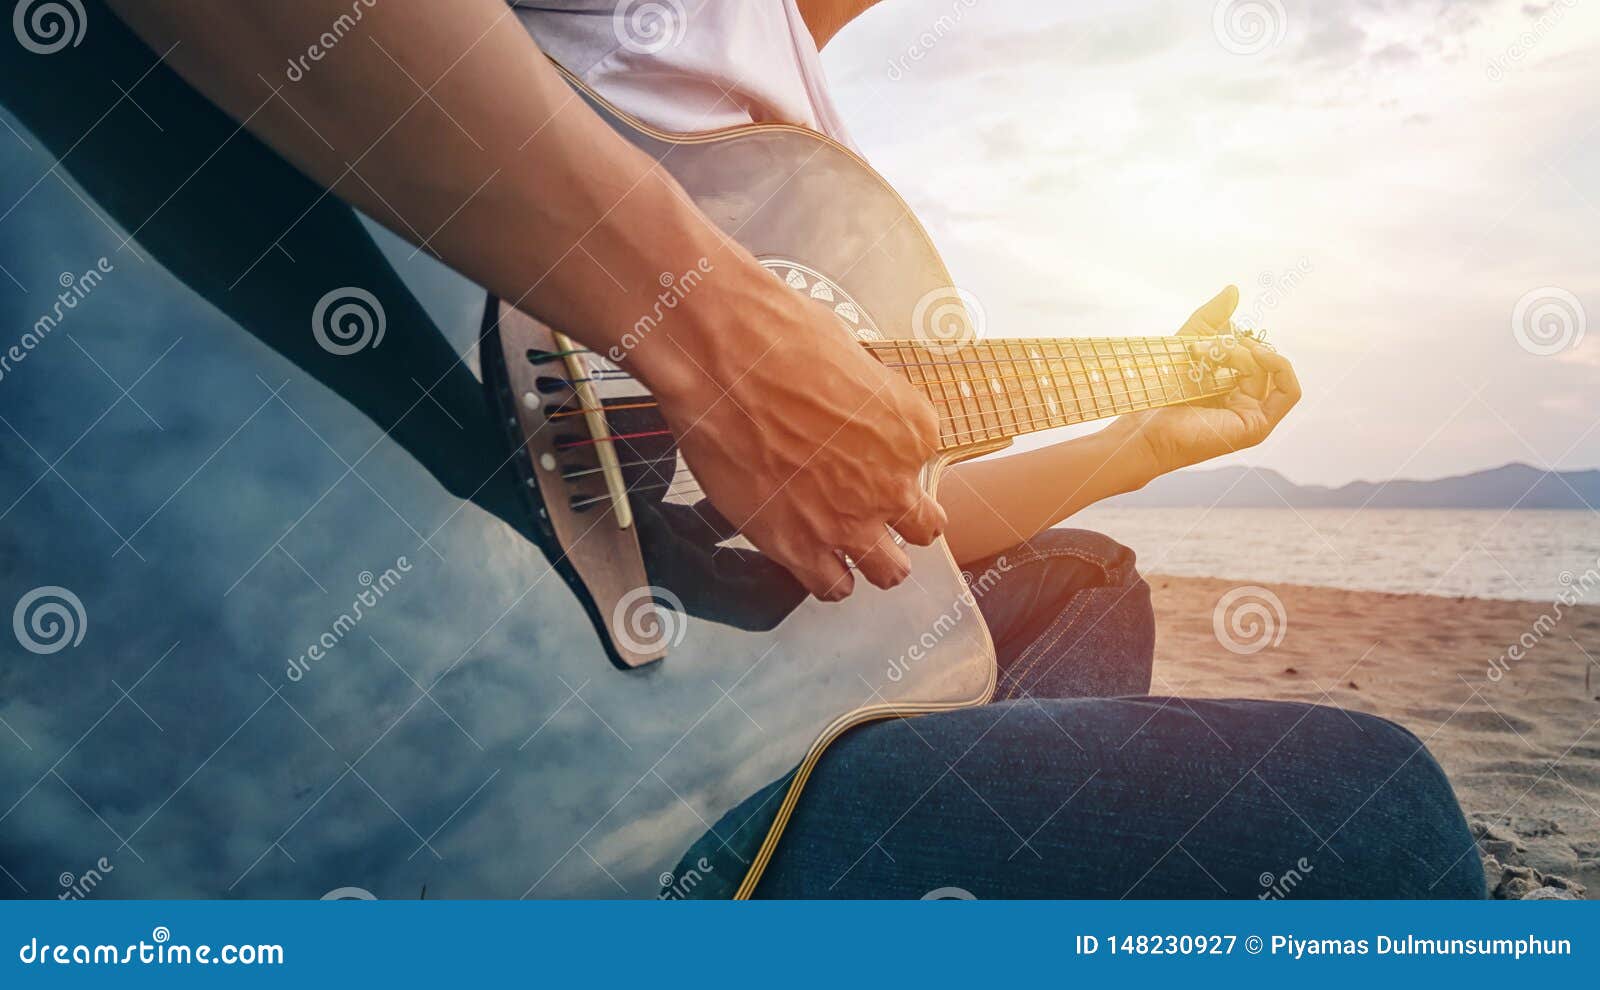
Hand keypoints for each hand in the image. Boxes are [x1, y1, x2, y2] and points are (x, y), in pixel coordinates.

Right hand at [642, 264, 945, 600]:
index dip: (894, 464)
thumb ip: (864, 401)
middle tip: (872, 511)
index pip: (924, 464)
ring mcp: (849, 521)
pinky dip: (828, 579)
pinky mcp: (800, 545)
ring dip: (873, 562)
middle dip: (901, 523)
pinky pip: (833, 587)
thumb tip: (850, 407)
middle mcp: (893, 483)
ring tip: (849, 549)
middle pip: (922, 528)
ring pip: (889, 572)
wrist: (724, 356)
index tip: (871, 459)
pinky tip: (812, 562)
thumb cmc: (780, 338)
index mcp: (914, 431)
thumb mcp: (850, 356)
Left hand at [1103, 285, 1301, 482]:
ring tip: (1209, 357)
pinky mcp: (1257, 426)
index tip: (1205, 338)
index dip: (1233, 337)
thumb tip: (1234, 289)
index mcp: (1230, 384)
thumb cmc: (1161, 390)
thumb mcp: (1189, 342)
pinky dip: (1281, 368)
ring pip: (1266, 370)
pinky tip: (1260, 354)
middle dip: (1231, 346)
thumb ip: (1212, 317)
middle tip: (1200, 349)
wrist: (1144, 425)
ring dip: (1239, 355)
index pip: (1249, 350)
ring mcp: (1253, 414)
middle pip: (1258, 358)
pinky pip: (1289, 392)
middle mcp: (1244, 400)